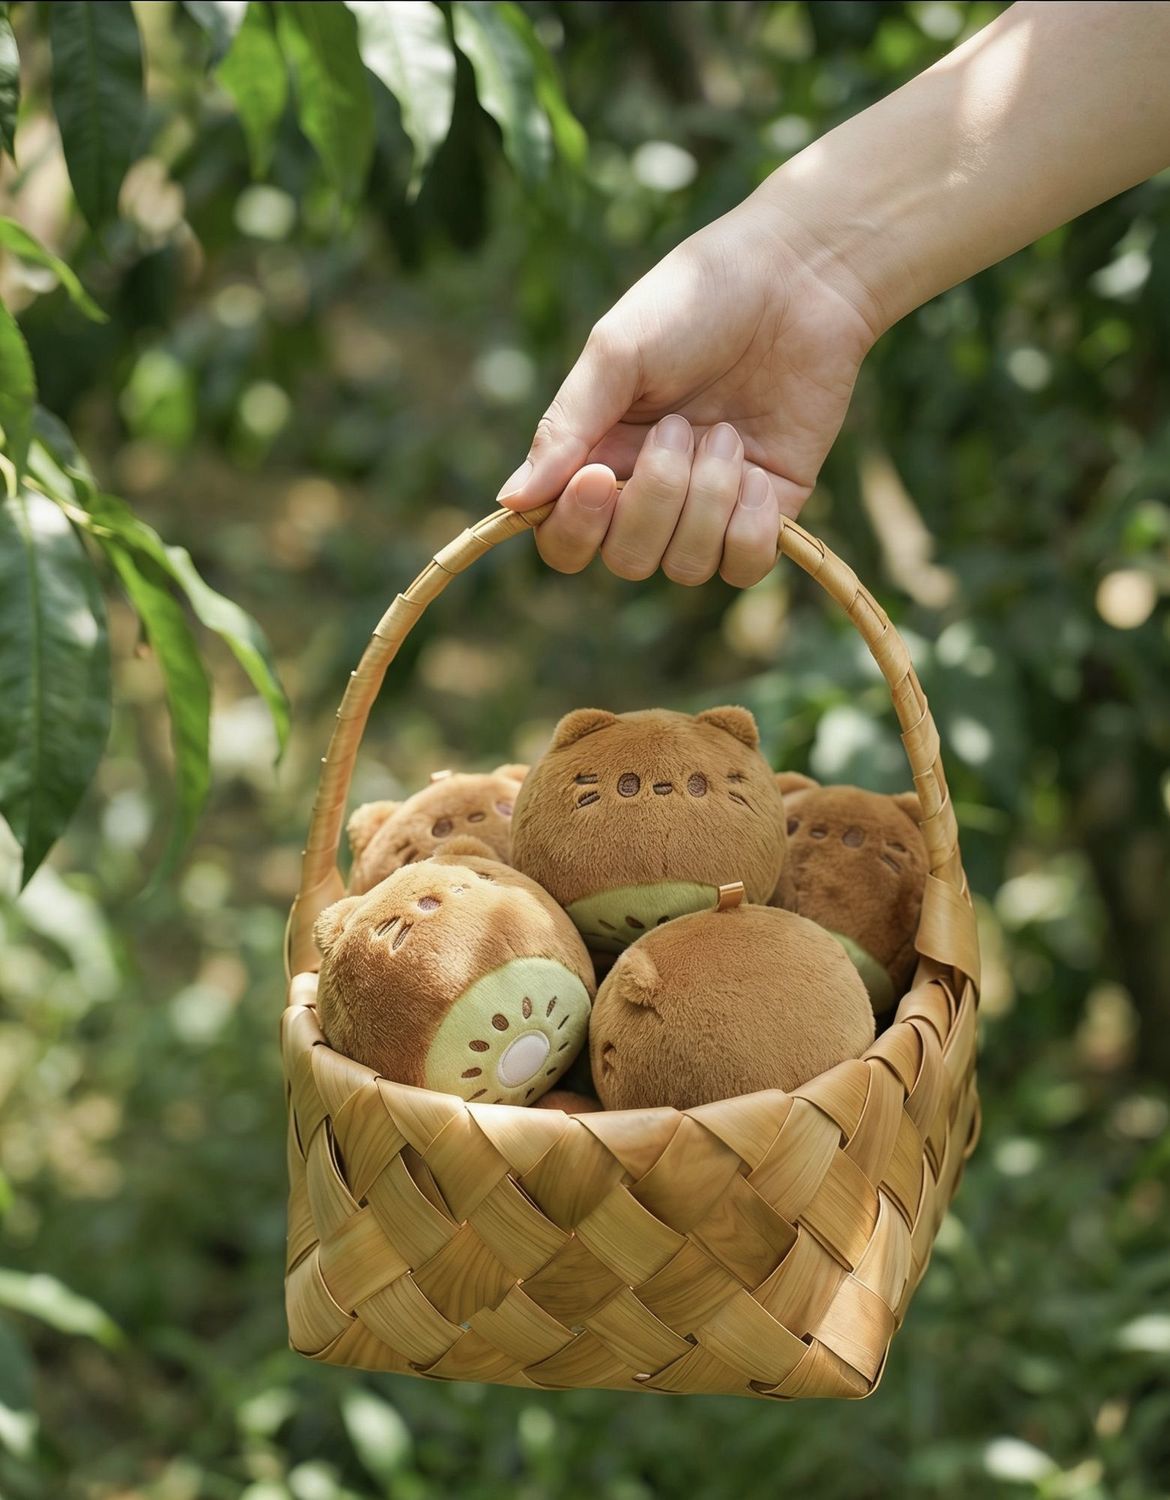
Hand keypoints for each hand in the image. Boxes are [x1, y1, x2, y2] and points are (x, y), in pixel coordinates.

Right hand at [496, 196, 877, 586]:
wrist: (798, 277)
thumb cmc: (696, 300)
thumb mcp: (617, 352)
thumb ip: (565, 427)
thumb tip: (510, 501)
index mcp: (599, 457)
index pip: (564, 541)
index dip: (575, 529)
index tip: (595, 475)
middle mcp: (650, 494)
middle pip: (626, 560)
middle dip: (654, 500)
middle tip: (678, 426)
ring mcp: (710, 509)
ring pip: (685, 567)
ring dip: (705, 502)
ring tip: (725, 433)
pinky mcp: (769, 511)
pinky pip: (744, 568)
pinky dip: (749, 530)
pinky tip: (756, 475)